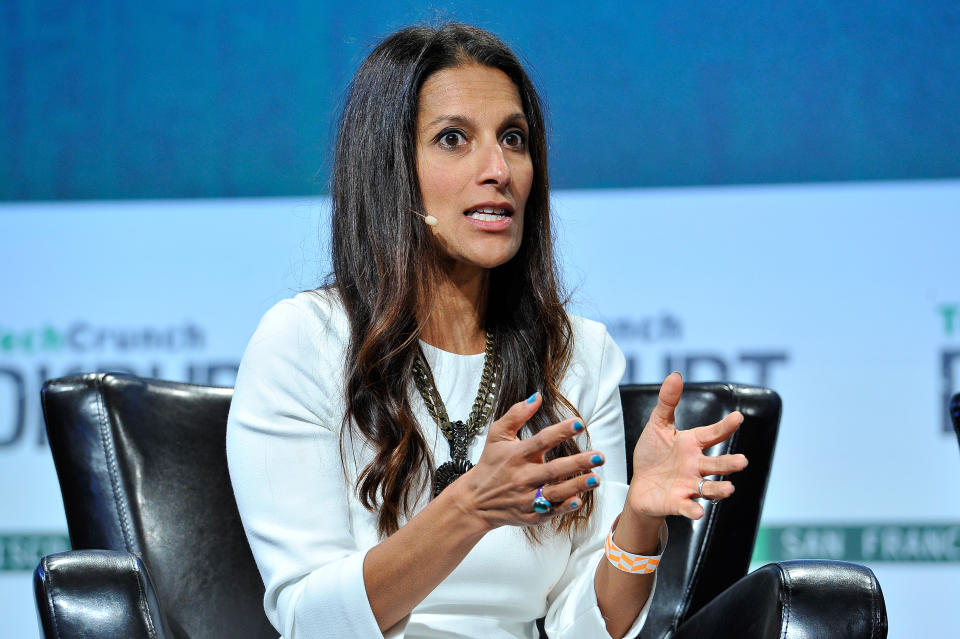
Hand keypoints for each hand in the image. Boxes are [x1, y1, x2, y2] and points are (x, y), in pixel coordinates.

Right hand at [451, 392, 603, 530]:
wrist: (476, 500)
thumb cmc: (490, 464)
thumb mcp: (496, 435)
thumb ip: (516, 414)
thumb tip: (537, 397)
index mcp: (517, 455)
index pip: (541, 440)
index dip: (560, 431)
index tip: (579, 423)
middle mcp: (523, 476)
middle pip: (554, 469)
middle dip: (578, 463)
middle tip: (599, 456)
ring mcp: (527, 498)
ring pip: (555, 492)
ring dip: (577, 486)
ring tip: (595, 479)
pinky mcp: (530, 515)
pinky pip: (550, 512)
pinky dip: (563, 507)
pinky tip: (578, 500)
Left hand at [626, 373, 747, 519]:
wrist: (640, 486)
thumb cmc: (653, 455)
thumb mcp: (657, 426)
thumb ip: (668, 402)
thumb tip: (675, 375)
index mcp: (692, 444)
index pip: (712, 433)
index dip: (724, 426)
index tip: (738, 417)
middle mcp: (695, 466)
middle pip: (716, 465)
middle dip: (729, 464)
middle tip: (742, 461)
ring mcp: (689, 486)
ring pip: (709, 488)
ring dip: (719, 489)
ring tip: (729, 489)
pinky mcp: (678, 503)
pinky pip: (688, 507)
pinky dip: (693, 510)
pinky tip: (697, 512)